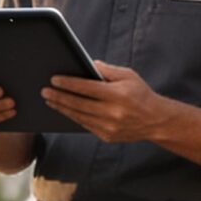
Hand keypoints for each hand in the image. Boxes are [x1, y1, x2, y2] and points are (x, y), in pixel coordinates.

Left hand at [43, 61, 176, 143]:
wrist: (156, 121)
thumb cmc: (141, 94)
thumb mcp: (128, 76)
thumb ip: (107, 70)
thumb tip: (87, 64)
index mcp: (118, 95)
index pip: (87, 88)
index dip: (69, 84)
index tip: (54, 79)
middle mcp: (113, 112)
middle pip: (79, 104)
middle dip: (59, 96)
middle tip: (44, 91)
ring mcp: (109, 127)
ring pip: (79, 116)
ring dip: (62, 108)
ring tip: (50, 100)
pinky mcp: (107, 136)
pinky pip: (85, 125)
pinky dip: (73, 117)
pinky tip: (64, 110)